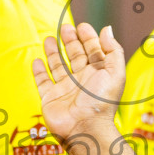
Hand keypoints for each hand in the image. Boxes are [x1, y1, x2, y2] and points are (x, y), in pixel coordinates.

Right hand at [32, 23, 125, 144]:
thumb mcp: (115, 72)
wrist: (85, 128)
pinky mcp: (50, 98)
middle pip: (75, 55)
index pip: (93, 51)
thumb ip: (113, 50)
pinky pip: (43, 82)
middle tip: (65, 27)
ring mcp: (65, 88)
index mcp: (98, 74)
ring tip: (50, 39)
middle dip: (70, 41)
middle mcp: (82, 80)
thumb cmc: (101, 102)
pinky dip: (39, 71)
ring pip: (58, 66)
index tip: (82, 26)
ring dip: (54, 52)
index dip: (89, 38)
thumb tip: (107, 29)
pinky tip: (38, 60)